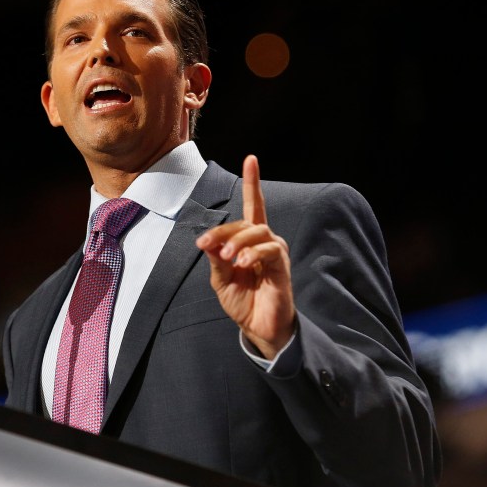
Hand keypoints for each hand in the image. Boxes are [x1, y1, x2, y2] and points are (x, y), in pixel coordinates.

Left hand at [196, 155, 295, 359]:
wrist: (258, 327)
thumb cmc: (242, 301)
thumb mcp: (220, 279)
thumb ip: (215, 258)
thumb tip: (205, 241)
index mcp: (249, 241)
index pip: (253, 206)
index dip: (253, 182)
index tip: (251, 159)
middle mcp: (265, 241)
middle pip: (246, 222)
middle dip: (223, 232)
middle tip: (208, 245)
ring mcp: (275, 252)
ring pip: (258, 232)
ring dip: (238, 242)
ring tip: (227, 258)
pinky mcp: (282, 266)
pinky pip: (270, 250)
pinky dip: (253, 253)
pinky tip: (242, 264)